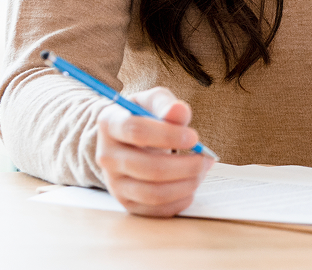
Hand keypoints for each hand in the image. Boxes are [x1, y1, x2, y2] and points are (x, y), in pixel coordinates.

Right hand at [94, 86, 212, 216]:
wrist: (127, 139)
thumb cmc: (144, 116)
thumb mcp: (153, 102)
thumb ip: (166, 104)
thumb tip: (178, 111)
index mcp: (110, 123)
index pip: (136, 131)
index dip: (168, 135)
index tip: (194, 137)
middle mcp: (107, 156)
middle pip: (148, 167)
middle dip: (184, 165)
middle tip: (205, 158)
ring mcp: (114, 182)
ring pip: (153, 193)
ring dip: (185, 184)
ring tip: (201, 170)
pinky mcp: (126, 202)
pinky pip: (156, 210)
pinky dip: (180, 200)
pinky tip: (190, 185)